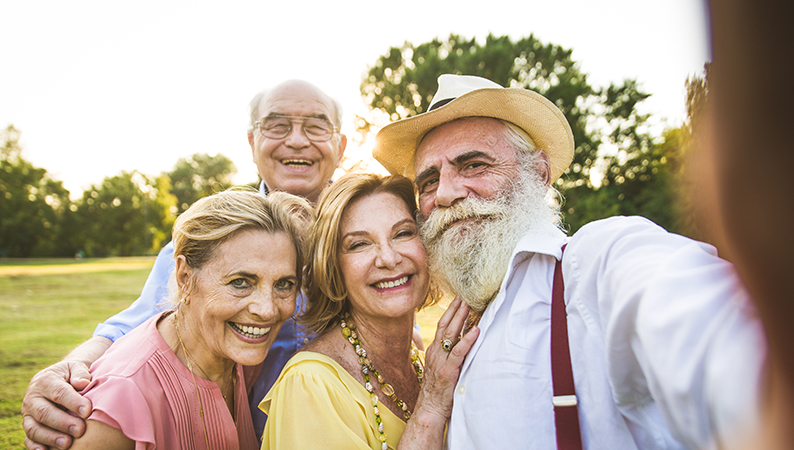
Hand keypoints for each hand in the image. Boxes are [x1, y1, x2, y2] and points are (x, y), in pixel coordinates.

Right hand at [21, 361, 92, 449]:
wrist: (59, 378)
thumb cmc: (71, 374)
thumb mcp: (75, 367)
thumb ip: (80, 373)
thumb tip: (83, 383)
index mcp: (45, 381)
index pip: (59, 393)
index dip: (73, 402)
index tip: (87, 411)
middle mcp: (33, 398)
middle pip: (45, 413)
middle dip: (63, 423)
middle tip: (80, 430)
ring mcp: (28, 414)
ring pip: (34, 428)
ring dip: (50, 437)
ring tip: (67, 444)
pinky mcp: (28, 425)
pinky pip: (29, 438)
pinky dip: (35, 446)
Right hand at [417, 296, 478, 421]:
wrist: (429, 409)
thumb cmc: (437, 390)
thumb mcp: (440, 367)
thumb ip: (447, 354)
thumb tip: (459, 342)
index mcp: (434, 350)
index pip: (442, 324)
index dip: (450, 310)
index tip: (459, 297)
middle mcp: (436, 351)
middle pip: (445, 324)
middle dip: (456, 308)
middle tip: (465, 293)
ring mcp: (441, 360)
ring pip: (450, 334)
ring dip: (461, 318)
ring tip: (469, 304)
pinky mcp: (448, 370)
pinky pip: (458, 352)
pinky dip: (467, 340)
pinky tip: (476, 331)